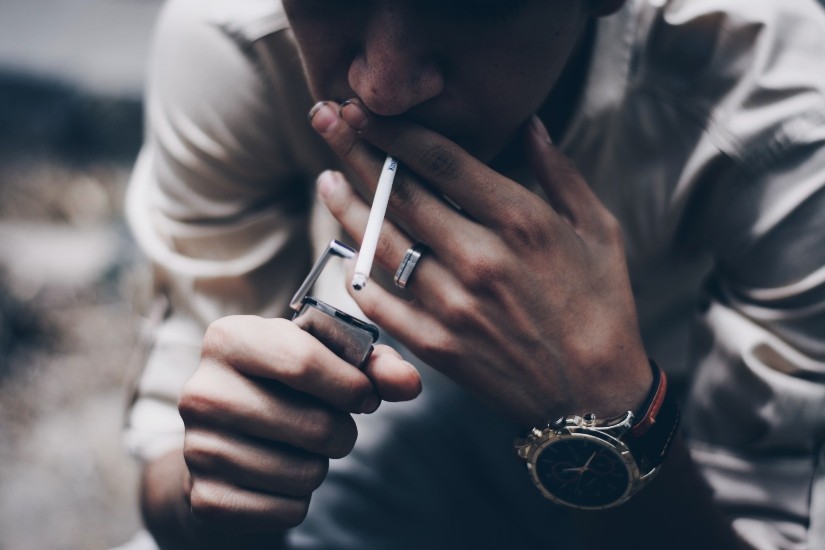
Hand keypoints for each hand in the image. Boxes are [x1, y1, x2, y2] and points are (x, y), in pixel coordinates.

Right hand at [177, 315, 420, 532]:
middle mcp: (201, 391)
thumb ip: (373, 365)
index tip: (366, 397)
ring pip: (305, 472)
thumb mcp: (323, 359)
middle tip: (331, 425)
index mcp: (228, 338)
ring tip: (298, 446)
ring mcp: (197, 448)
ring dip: (319, 464)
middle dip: (342, 431)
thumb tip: (409, 383)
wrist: (226, 436)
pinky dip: (299, 498)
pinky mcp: (206, 499)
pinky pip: (289, 510)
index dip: (352, 386)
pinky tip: (277, 474)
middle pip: (313, 425)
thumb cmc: (284, 384)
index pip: (302, 362)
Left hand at [309, 100, 651, 427]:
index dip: (395, 129)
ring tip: (327, 182)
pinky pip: (382, 303)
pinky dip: (360, 277)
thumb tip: (529, 125)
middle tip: (325, 121)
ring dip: (347, 207)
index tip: (365, 108)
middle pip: (400, 193)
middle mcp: (480, 257)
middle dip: (357, 151)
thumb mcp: (598, 230)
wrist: (595, 396)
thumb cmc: (603, 307)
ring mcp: (453, 304)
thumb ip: (559, 173)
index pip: (440, 159)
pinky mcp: (436, 345)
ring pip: (382, 243)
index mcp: (521, 221)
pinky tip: (348, 255)